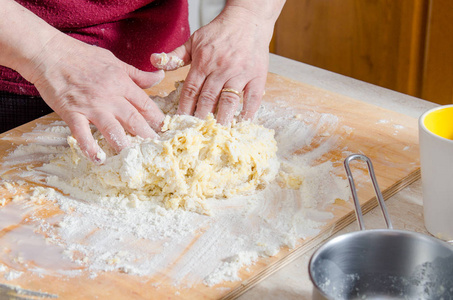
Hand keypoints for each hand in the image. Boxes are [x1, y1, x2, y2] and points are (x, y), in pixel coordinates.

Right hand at [29, 35, 164, 161]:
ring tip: (133, 158)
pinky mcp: (72, 113)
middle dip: (147, 135)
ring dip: (123, 144)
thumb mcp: (114, 61)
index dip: (157, 119)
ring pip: (112, 128)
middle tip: (158, 150)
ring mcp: (91, 106)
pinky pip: (82, 133)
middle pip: (134, 119)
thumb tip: (160, 76)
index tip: (166, 131)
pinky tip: (98, 159)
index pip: (145, 104)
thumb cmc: (81, 56)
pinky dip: (89, 146)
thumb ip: (137, 74)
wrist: (49, 53)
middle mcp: (109, 96)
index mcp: (121, 83)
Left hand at [151, 4, 276, 124]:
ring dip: (221, 118)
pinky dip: (247, 113)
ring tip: (216, 132)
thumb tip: (154, 60)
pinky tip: (240, 123)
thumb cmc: (220, 32)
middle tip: (196, 132)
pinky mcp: (257, 76)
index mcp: (204, 61)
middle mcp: (221, 68)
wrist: (248, 20)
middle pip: (208, 98)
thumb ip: (175, 55)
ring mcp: (240, 73)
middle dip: (200, 117)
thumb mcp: (194, 40)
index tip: (181, 122)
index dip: (185, 108)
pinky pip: (252, 98)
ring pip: (229, 101)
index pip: (191, 90)